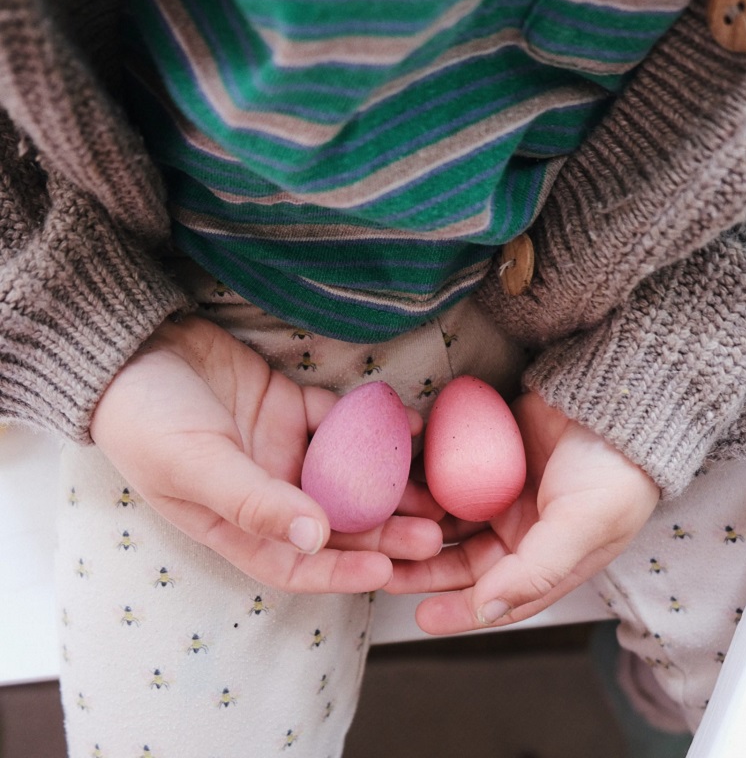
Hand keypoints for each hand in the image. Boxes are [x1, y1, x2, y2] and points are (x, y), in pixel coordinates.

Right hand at [90, 316, 441, 593]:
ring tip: (436, 486)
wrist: (136, 345)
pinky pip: (343, 422)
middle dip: (383, 531)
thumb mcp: (193, 464)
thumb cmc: (145, 417)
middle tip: (433, 532)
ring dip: (389, 483)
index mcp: (234, 523)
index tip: (385, 572)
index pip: (294, 563)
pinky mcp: (295, 409)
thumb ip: (252, 501)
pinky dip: (375, 425)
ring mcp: (285, 450)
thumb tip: (314, 539)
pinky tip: (410, 426)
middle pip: (335, 522)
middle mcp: (267, 493)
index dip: (339, 572)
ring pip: (347, 475)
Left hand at [385, 391, 658, 633]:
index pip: (496, 596)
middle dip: (422, 567)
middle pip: (460, 559)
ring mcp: (497, 491)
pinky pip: (444, 473)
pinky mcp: (482, 456)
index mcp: (545, 558)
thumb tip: (485, 611)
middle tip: (384, 568)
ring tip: (384, 523)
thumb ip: (535, 571)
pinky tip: (398, 481)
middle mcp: (518, 529)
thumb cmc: (613, 471)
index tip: (421, 617)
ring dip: (415, 522)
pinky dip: (422, 478)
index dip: (459, 610)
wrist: (615, 396)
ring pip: (445, 517)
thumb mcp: (582, 526)